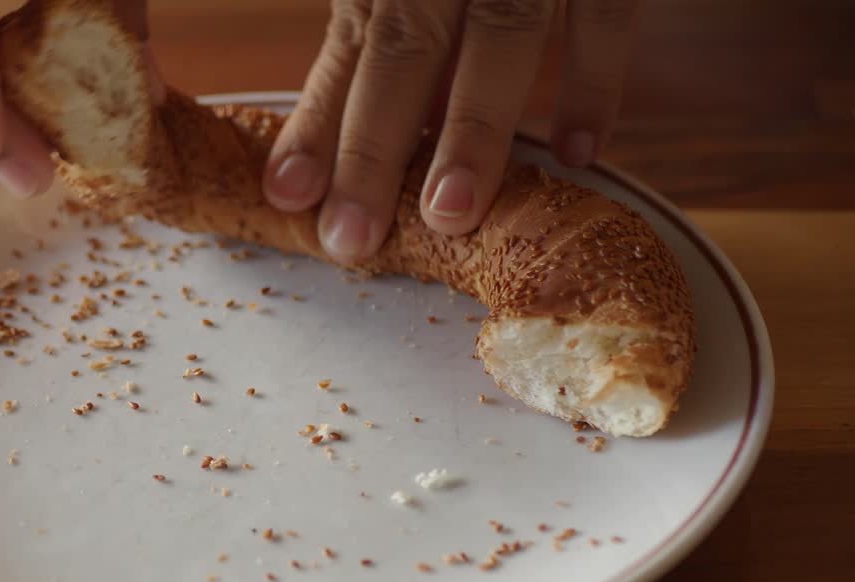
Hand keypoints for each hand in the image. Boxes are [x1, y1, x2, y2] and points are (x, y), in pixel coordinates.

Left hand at [262, 0, 638, 263]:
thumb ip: (367, 22)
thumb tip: (324, 139)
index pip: (351, 46)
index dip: (317, 123)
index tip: (288, 195)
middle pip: (405, 45)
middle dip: (374, 147)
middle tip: (351, 239)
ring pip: (502, 31)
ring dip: (475, 128)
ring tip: (449, 215)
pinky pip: (611, 8)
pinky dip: (596, 80)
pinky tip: (578, 155)